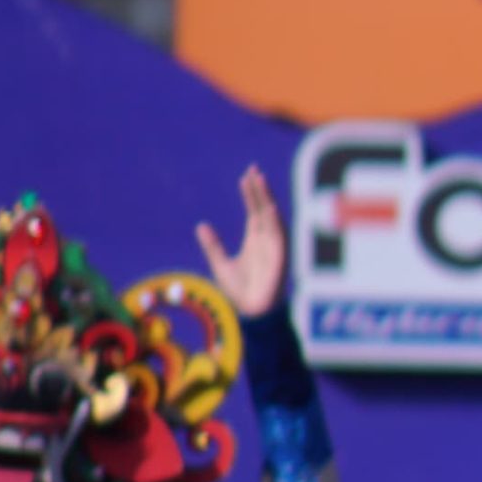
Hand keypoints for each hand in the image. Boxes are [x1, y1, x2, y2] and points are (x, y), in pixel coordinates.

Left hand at [196, 166, 287, 318]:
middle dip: (259, 189)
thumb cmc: (240, 292)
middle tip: (253, 169)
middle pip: (263, 208)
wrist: (251, 312)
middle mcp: (266, 240)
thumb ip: (213, 245)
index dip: (251, 194)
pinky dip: (275, 220)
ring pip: (271, 217)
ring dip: (267, 198)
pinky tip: (269, 206)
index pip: (254, 211)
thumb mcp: (221, 264)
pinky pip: (279, 234)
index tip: (246, 177)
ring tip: (259, 180)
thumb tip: (201, 226)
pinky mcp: (280, 256)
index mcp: (255, 240)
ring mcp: (274, 246)